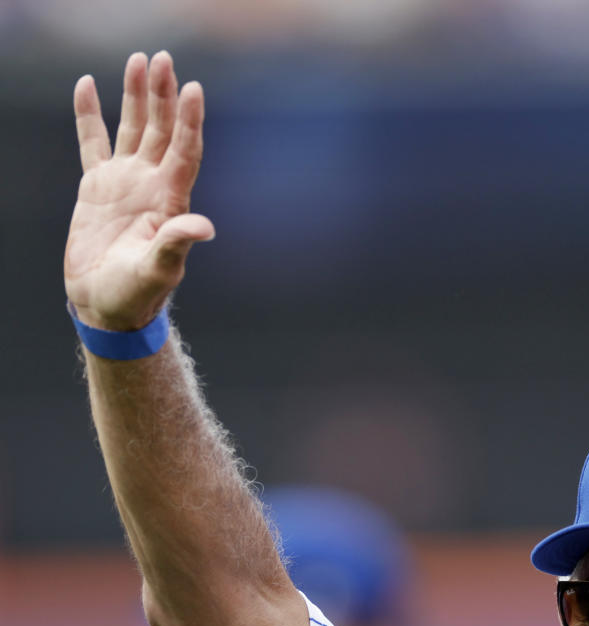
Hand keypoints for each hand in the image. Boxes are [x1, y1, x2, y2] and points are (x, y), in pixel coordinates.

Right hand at [64, 50, 214, 331]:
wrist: (106, 307)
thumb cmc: (136, 295)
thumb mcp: (157, 271)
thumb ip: (176, 244)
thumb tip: (205, 227)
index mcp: (169, 201)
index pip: (184, 152)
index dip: (189, 121)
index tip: (194, 89)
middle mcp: (151, 185)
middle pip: (162, 130)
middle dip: (163, 96)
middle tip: (164, 59)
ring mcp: (125, 183)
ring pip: (134, 128)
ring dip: (138, 96)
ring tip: (141, 61)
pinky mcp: (98, 187)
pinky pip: (94, 142)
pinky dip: (90, 114)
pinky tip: (88, 85)